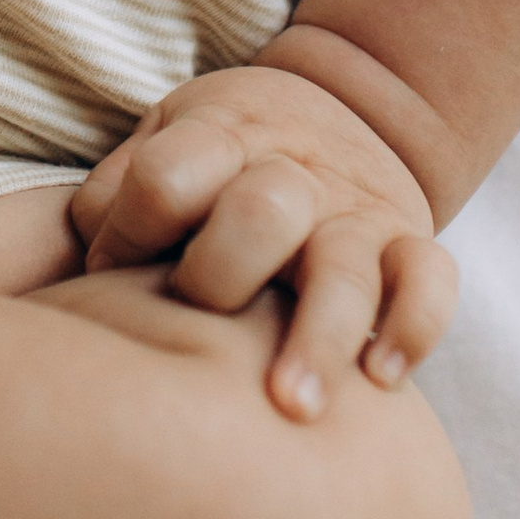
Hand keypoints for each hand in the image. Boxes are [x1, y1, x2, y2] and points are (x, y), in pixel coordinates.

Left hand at [70, 64, 455, 422]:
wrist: (340, 109)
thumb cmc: (219, 155)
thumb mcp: (165, 140)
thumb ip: (121, 193)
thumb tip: (89, 274)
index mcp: (220, 137)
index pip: (167, 178)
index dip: (127, 231)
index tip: (108, 272)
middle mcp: (293, 174)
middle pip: (263, 211)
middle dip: (223, 272)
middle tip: (202, 314)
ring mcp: (356, 210)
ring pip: (345, 267)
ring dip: (319, 336)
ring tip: (293, 409)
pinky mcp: (408, 240)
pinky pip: (430, 281)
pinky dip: (413, 326)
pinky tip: (381, 381)